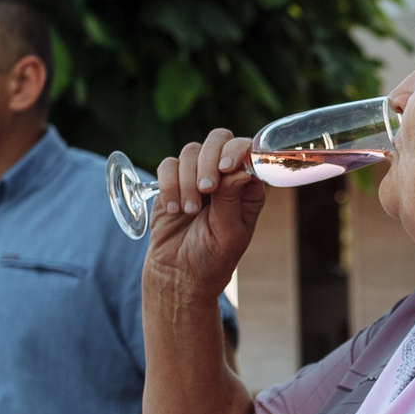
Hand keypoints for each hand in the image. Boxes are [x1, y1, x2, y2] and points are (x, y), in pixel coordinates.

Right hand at [144, 128, 266, 304]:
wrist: (179, 274)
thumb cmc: (212, 258)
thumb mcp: (228, 234)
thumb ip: (231, 200)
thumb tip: (240, 169)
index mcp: (247, 187)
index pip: (246, 152)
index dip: (236, 152)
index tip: (225, 168)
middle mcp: (224, 175)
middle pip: (218, 139)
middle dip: (209, 159)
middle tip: (205, 188)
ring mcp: (196, 175)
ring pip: (191, 151)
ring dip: (188, 179)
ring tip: (188, 211)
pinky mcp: (172, 181)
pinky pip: (168, 165)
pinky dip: (168, 184)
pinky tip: (173, 208)